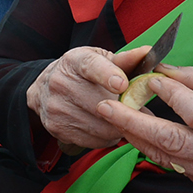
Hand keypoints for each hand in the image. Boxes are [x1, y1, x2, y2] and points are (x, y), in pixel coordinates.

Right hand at [27, 46, 150, 151]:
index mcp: (75, 61)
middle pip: (100, 103)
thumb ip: (125, 60)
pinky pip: (93, 140)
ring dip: (117, 126)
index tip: (122, 85)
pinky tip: (105, 127)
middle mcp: (60, 82)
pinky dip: (105, 137)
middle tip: (136, 110)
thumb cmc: (82, 75)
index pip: (91, 66)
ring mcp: (56, 106)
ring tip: (120, 118)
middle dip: (125, 110)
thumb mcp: (101, 61)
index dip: (107, 75)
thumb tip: (147, 53)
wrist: (45, 89)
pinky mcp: (55, 127)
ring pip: (100, 126)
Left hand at [96, 66, 192, 192]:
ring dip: (135, 136)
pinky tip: (135, 133)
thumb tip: (163, 69)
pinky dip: (151, 148)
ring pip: (167, 157)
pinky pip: (173, 166)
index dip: (171, 95)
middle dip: (135, 122)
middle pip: (175, 141)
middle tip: (107, 105)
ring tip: (113, 116)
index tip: (149, 79)